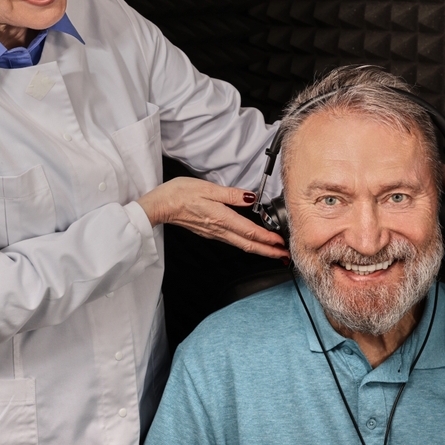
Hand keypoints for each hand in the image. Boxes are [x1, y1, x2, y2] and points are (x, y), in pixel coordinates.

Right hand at [137, 177, 288, 259]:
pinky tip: (250, 241)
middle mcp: (218, 230)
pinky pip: (232, 241)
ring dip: (259, 249)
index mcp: (221, 218)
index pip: (249, 232)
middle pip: (248, 244)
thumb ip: (231, 194)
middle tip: (284, 256)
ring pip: (241, 245)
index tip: (281, 243)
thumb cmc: (179, 194)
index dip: (267, 239)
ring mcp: (213, 233)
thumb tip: (250, 197)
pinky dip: (246, 243)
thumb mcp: (207, 188)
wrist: (160, 206)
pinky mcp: (209, 232)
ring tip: (272, 250)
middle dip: (268, 252)